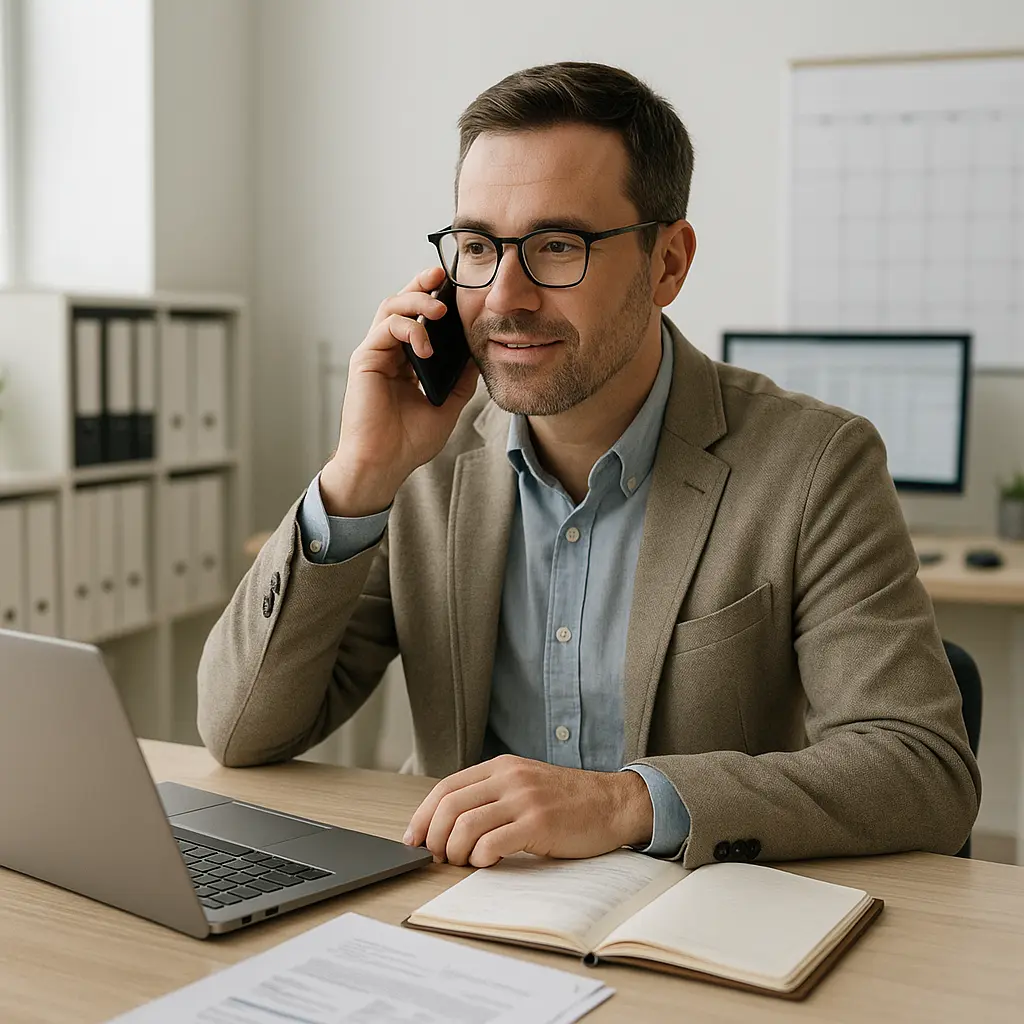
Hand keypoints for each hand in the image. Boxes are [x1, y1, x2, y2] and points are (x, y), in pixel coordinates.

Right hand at [320, 266, 479, 516]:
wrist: (385, 464)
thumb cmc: (409, 441)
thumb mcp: (448, 405)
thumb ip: (461, 379)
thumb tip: (478, 353)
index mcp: (406, 361)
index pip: (418, 319)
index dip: (433, 299)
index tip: (455, 288)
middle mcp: (388, 352)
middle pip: (401, 304)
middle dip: (421, 285)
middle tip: (442, 275)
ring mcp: (375, 354)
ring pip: (391, 308)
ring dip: (416, 301)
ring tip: (440, 309)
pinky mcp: (365, 360)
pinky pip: (386, 329)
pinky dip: (409, 330)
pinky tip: (426, 347)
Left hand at [402, 755, 653, 866]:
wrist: (614, 803)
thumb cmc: (568, 801)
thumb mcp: (525, 783)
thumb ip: (492, 794)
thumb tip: (450, 823)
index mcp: (501, 766)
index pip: (446, 787)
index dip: (424, 815)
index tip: (414, 838)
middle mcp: (509, 777)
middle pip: (449, 806)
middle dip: (434, 837)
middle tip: (437, 856)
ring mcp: (524, 799)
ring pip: (466, 826)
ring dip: (455, 852)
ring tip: (464, 862)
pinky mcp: (539, 824)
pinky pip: (492, 843)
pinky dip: (480, 859)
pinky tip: (487, 863)